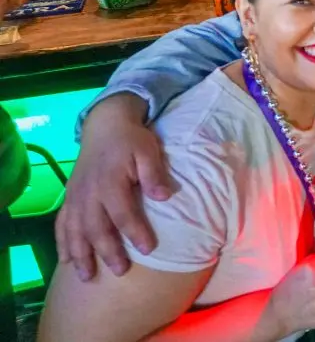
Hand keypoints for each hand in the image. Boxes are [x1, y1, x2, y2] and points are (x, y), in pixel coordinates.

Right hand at [55, 94, 172, 280]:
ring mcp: (76, 196)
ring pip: (75, 230)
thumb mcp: (148, 151)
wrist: (106, 125)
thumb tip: (165, 196)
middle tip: (121, 271)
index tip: (149, 249)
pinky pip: (62, 223)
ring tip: (87, 277)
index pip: (124, 213)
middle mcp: (89, 193)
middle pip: (97, 227)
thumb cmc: (132, 141)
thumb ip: (154, 173)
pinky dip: (62, 243)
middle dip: (108, 251)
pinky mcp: (70, 197)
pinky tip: (66, 261)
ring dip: (80, 254)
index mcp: (110, 182)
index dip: (136, 232)